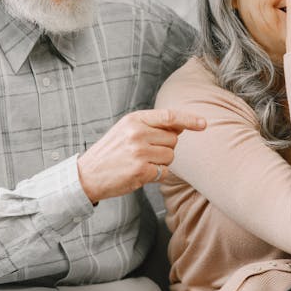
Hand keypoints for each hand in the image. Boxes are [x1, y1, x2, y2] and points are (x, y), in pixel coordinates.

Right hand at [77, 109, 206, 202]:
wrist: (87, 175)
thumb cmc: (110, 152)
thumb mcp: (126, 130)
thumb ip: (151, 125)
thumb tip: (181, 125)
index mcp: (134, 119)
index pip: (169, 116)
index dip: (189, 119)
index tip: (204, 123)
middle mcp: (137, 133)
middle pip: (173, 139)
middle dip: (165, 147)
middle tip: (145, 153)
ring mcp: (139, 152)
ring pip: (170, 156)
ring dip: (161, 162)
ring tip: (140, 163)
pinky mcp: (141, 170)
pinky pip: (164, 172)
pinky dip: (156, 175)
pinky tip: (139, 173)